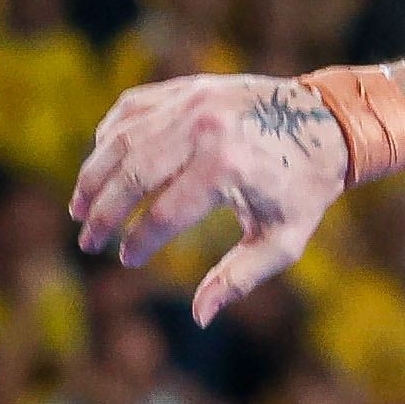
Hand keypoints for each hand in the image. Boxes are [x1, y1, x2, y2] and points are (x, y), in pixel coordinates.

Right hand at [70, 74, 350, 326]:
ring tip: (79, 209)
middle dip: (103, 213)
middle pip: (132, 175)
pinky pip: (132, 110)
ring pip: (122, 140)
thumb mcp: (282, 242)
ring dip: (94, 176)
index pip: (164, 214)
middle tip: (88, 241)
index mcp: (227, 167)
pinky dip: (109, 137)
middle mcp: (203, 128)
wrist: (326, 123)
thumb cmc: (304, 189)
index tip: (126, 260)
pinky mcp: (186, 86)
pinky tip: (100, 165)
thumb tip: (199, 317)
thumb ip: (238, 279)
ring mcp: (191, 100)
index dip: (139, 242)